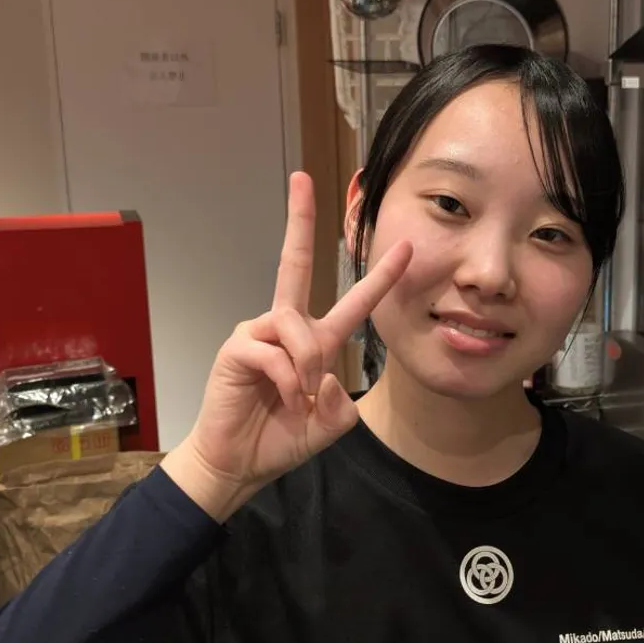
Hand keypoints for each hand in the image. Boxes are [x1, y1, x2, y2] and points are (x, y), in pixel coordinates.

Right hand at [162, 172, 411, 519]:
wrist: (238, 463)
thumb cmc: (281, 438)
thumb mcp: (330, 424)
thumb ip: (341, 402)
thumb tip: (325, 376)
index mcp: (314, 340)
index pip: (352, 301)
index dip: (380, 276)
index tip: (405, 248)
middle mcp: (286, 327)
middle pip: (293, 263)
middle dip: (300, 220)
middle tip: (302, 179)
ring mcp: (258, 333)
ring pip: (299, 328)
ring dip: (307, 368)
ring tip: (300, 399)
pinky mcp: (237, 348)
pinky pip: (274, 352)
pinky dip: (287, 381)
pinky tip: (284, 401)